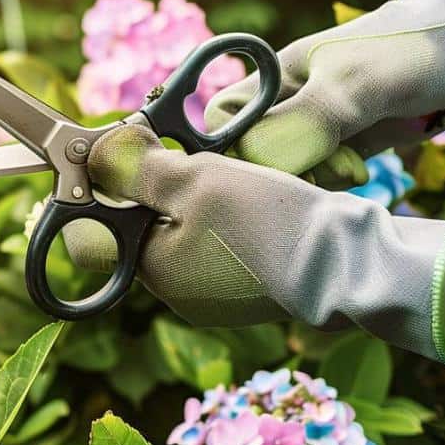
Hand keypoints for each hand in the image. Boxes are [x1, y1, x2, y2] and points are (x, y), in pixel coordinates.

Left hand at [65, 125, 444, 368]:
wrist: (352, 262)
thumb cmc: (270, 223)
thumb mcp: (196, 180)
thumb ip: (139, 168)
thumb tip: (92, 158)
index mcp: (154, 273)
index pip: (105, 228)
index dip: (115, 184)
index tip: (136, 151)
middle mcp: (181, 293)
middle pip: (152, 222)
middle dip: (170, 182)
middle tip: (201, 155)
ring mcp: (220, 293)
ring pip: (195, 225)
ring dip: (209, 191)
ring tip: (240, 174)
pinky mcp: (256, 287)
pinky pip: (232, 238)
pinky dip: (241, 210)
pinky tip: (266, 193)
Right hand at [205, 0, 444, 186]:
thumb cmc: (410, 51)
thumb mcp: (354, 86)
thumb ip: (305, 123)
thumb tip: (255, 164)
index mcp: (272, 80)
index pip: (219, 125)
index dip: (232, 150)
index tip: (271, 166)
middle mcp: (285, 105)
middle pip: (249, 157)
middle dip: (280, 173)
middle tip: (328, 170)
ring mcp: (315, 130)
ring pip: (285, 174)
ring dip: (313, 182)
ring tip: (352, 169)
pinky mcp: (345, 150)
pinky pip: (319, 180)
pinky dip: (334, 186)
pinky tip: (362, 174)